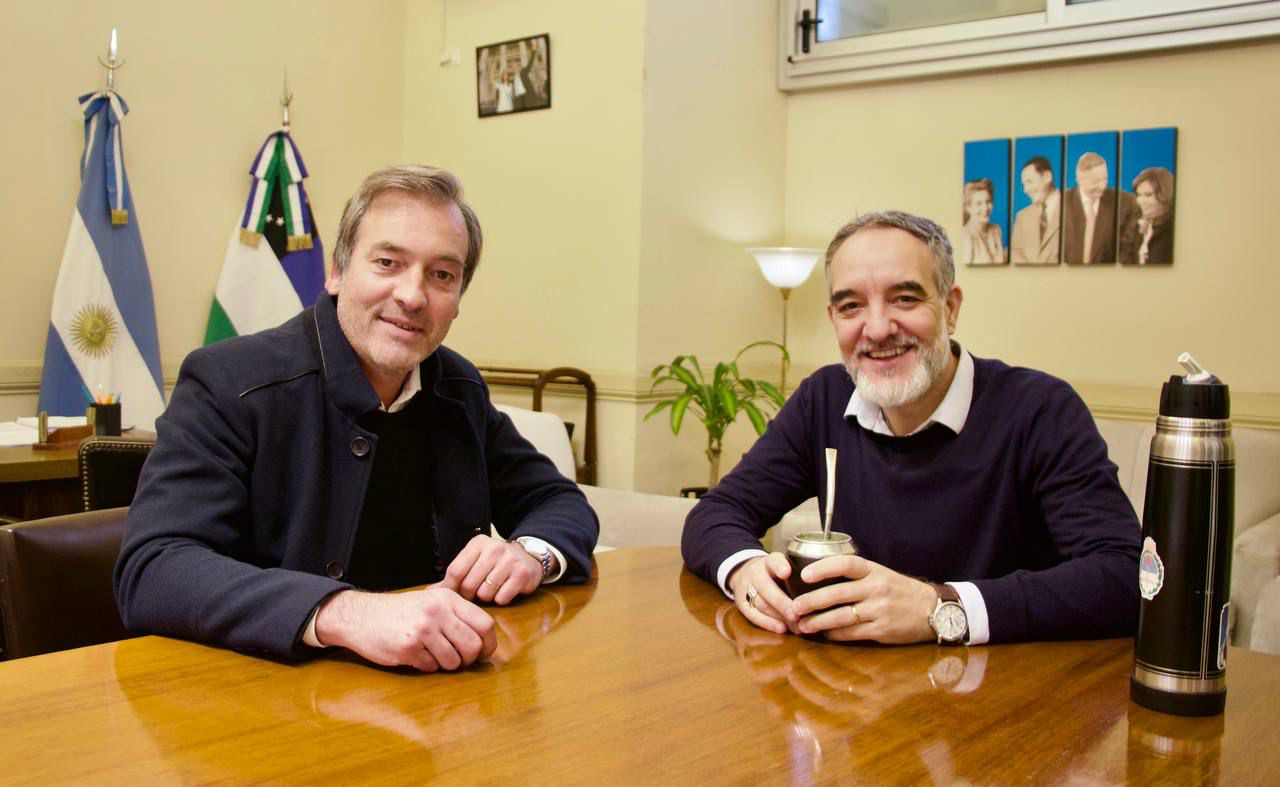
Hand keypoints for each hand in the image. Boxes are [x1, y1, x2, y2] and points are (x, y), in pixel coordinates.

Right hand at [314, 587, 496, 671]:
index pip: (485, 624)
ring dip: (446, 665)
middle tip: (458, 660)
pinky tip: (416, 655)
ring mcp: (422, 629)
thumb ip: (457, 614)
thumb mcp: (432, 601)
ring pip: (453, 661)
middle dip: (469, 659)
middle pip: (473, 646)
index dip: (489, 644)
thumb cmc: (401, 612)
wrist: (362, 616)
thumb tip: (487, 638)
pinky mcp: (408, 647)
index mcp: (448, 599)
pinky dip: (427, 666)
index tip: (483, 653)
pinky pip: (431, 667)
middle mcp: (438, 612)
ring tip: (433, 655)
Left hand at [440, 534, 542, 604]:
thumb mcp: (475, 561)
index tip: (452, 596)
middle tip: (475, 593)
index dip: (451, 588)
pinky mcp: (522, 574)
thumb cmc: (495, 563)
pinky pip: (502, 598)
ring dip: (487, 598)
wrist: (529, 557)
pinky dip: (501, 599)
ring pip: (485, 593)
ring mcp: (509, 560)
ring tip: (491, 590)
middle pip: (469, 584)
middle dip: (469, 595)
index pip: (455, 570)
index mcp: (478, 544)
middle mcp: (494, 549)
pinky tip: (504, 591)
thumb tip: (429, 592)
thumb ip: (455, 576)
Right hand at [727, 553, 794, 634]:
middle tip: (797, 614)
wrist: (744, 573)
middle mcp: (755, 573)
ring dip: (779, 616)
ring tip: (796, 626)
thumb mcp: (782, 565)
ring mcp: (746, 589)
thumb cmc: (773, 573)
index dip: (779, 566)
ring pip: (761, 603)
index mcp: (768, 561)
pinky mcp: (741, 604)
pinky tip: (782, 629)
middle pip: (766, 587)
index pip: (772, 560)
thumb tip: (827, 588)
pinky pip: (753, 616)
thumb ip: (798, 573)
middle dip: (782, 602)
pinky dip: (768, 623)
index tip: (787, 572)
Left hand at [784, 555, 936, 643]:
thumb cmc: (901, 591)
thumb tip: (821, 581)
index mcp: (874, 571)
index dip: (822, 568)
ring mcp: (879, 610)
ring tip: (803, 625)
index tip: (804, 575)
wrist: (932, 610)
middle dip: (811, 602)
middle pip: (837, 593)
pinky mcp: (881, 630)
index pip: (845, 564)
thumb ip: (856, 577)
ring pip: (841, 616)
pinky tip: (825, 634)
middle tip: (793, 607)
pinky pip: (851, 633)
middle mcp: (876, 588)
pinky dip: (835, 634)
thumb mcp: (882, 575)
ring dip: (818, 622)